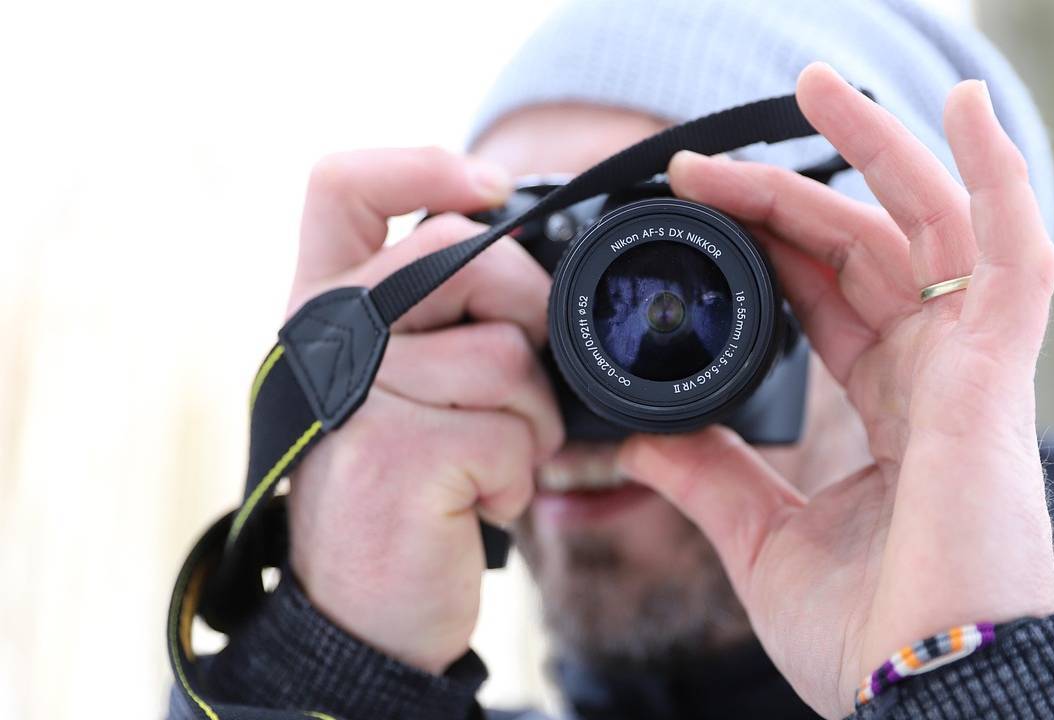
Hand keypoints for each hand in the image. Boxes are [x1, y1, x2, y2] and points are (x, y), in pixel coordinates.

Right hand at [285, 148, 563, 673]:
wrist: (363, 618)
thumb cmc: (402, 494)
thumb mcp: (402, 392)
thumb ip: (437, 319)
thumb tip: (529, 258)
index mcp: (324, 311)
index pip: (342, 186)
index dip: (422, 165)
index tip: (490, 190)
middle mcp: (324, 339)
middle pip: (463, 253)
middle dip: (528, 314)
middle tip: (521, 385)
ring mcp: (356, 395)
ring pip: (507, 355)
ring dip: (529, 422)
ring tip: (482, 466)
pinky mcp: (396, 454)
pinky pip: (514, 433)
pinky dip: (519, 477)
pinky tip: (475, 506)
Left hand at [618, 64, 1053, 717]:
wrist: (923, 696)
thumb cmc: (867, 636)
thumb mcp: (762, 540)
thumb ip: (710, 477)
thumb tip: (636, 439)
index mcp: (889, 409)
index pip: (827, 293)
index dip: (767, 241)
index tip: (693, 206)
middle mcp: (933, 376)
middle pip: (866, 247)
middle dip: (790, 186)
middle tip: (705, 153)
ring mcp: (970, 369)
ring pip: (932, 225)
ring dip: (879, 149)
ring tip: (817, 84)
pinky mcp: (995, 374)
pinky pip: (1014, 254)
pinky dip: (1000, 176)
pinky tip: (965, 110)